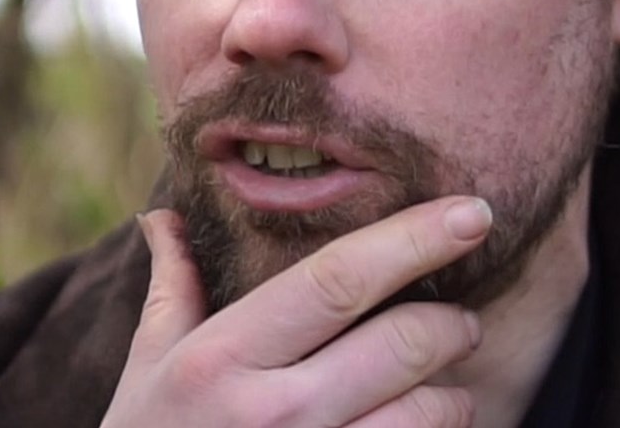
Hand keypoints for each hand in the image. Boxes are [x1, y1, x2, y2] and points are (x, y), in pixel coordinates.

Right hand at [102, 198, 493, 426]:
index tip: (470, 212)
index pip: (338, 281)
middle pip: (406, 343)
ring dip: (452, 397)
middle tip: (457, 323)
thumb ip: (173, 291)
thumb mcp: (148, 371)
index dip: (414, 239)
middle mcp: (272, 414)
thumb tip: (165, 219)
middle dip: (452, 324)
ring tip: (439, 391)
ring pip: (432, 413)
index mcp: (221, 360)